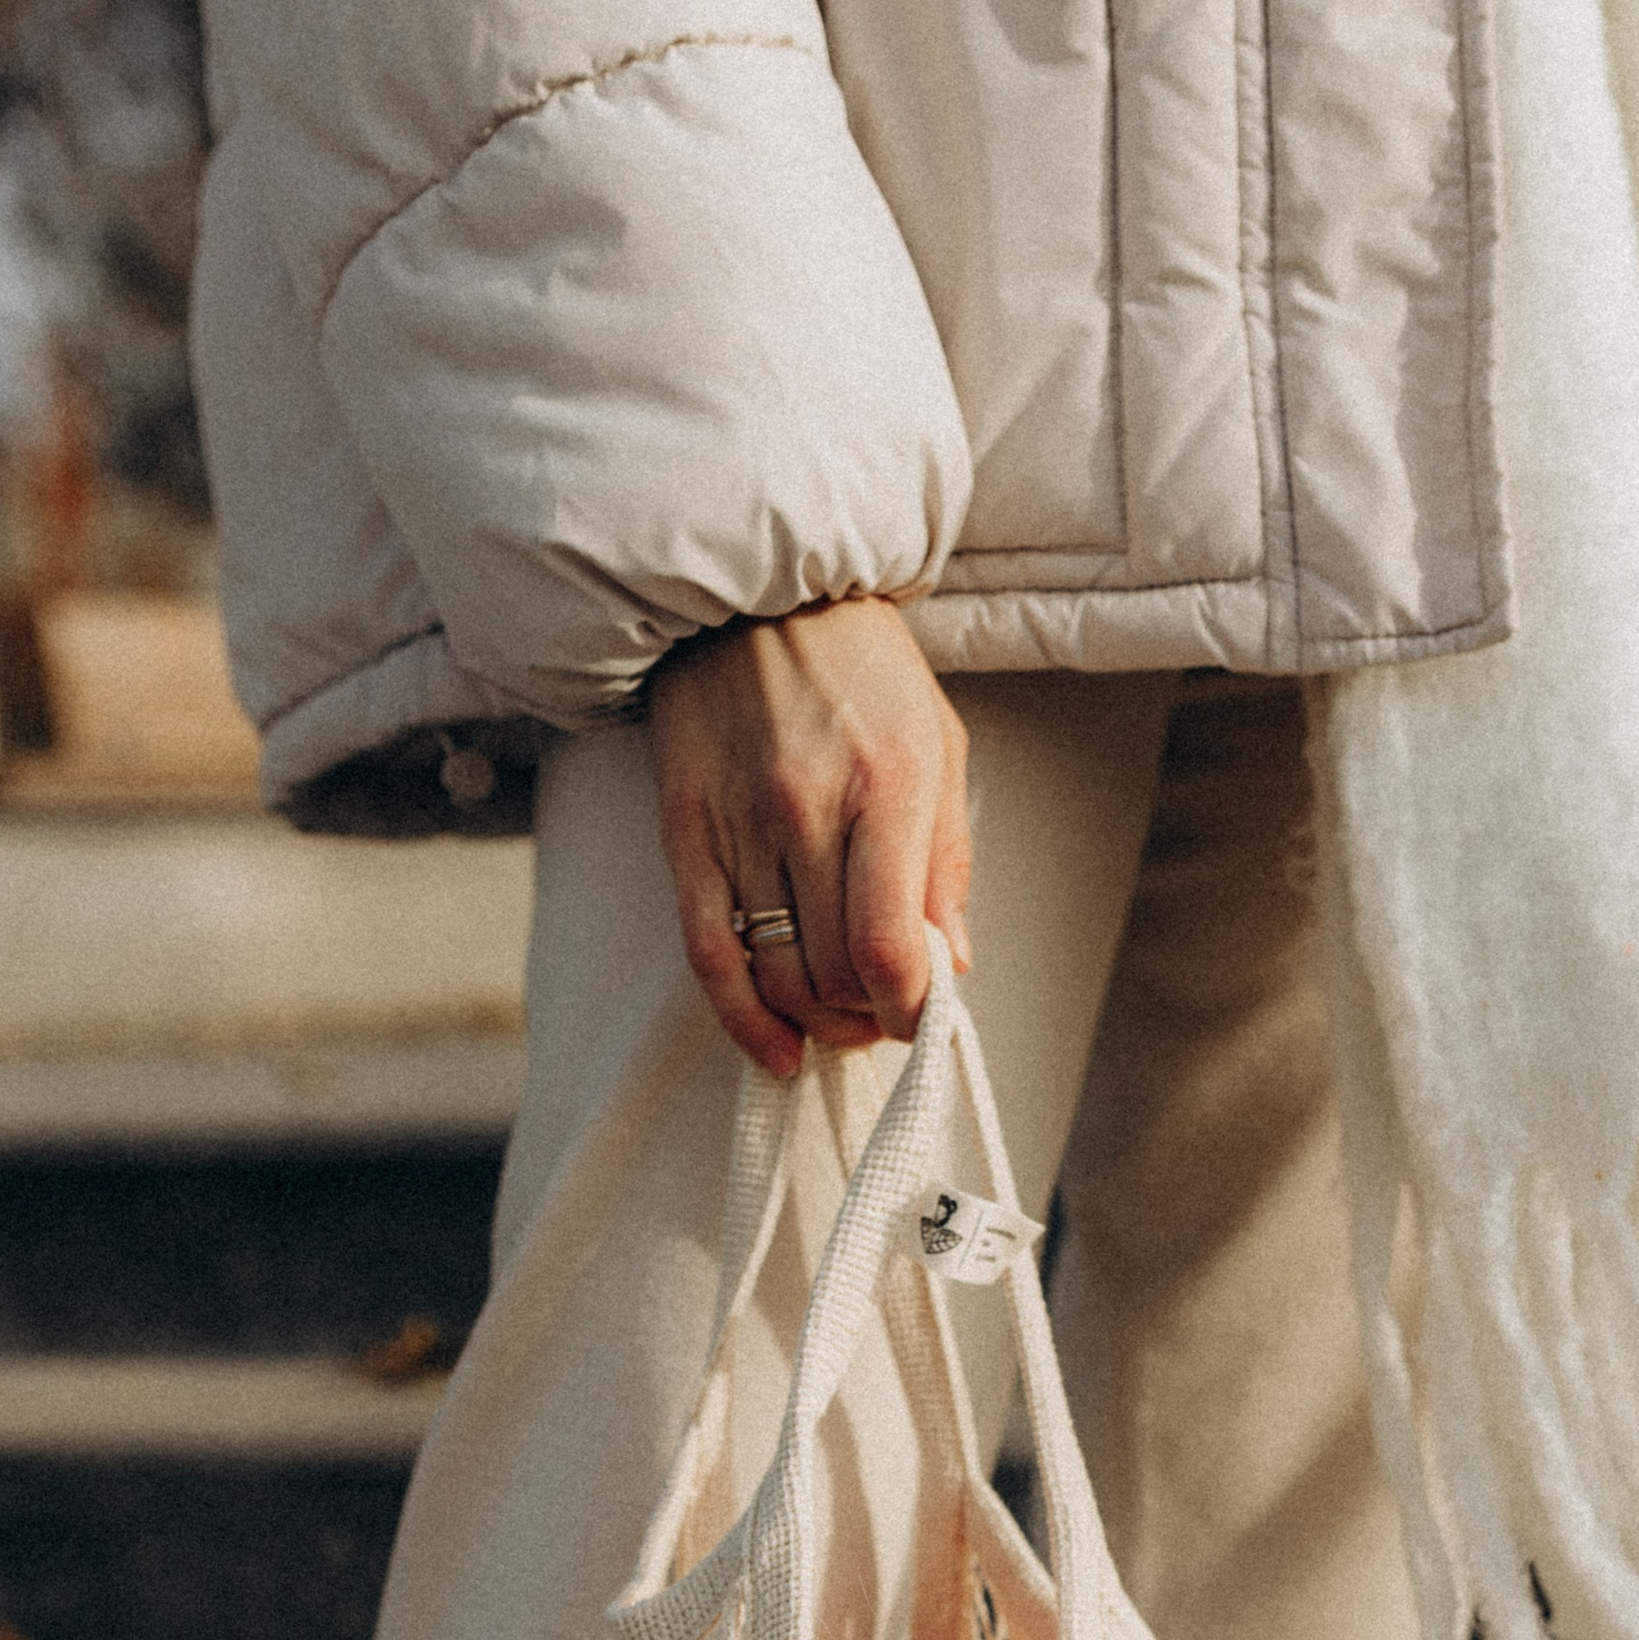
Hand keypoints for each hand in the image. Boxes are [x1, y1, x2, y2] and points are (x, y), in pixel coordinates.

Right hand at [649, 597, 971, 1080]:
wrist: (751, 590)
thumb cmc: (859, 665)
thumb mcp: (936, 741)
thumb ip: (945, 857)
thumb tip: (951, 962)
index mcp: (886, 785)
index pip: (890, 946)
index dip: (910, 1010)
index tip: (920, 1019)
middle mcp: (807, 810)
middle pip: (834, 974)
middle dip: (867, 1017)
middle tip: (883, 1015)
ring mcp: (739, 826)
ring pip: (777, 975)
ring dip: (816, 1022)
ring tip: (838, 1021)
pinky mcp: (687, 834)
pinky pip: (709, 954)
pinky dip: (744, 1019)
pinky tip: (774, 1049)